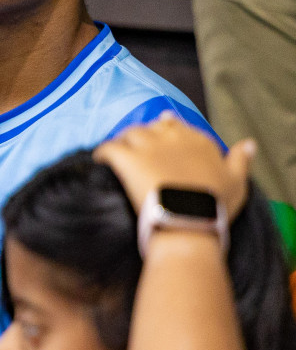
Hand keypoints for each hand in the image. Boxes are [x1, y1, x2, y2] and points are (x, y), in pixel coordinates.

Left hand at [94, 113, 251, 217]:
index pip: (177, 127)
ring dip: (124, 142)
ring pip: (129, 133)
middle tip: (138, 152)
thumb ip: (240, 160)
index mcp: (198, 142)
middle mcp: (173, 138)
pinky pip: (108, 147)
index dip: (166, 133)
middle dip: (145, 136)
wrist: (188, 222)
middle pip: (152, 127)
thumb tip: (249, 143)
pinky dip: (102, 152)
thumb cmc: (214, 206)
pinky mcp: (127, 158)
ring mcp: (148, 146)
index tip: (160, 141)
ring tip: (120, 155)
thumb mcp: (237, 183)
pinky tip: (100, 160)